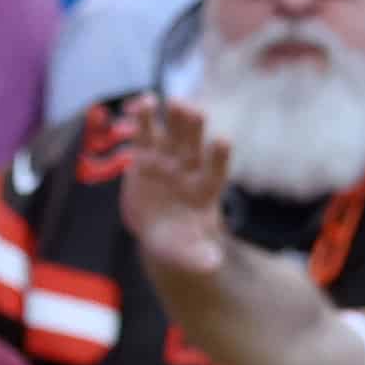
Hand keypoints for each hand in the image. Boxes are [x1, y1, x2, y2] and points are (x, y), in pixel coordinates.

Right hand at [119, 97, 230, 276]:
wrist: (160, 230)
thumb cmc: (180, 242)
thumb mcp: (189, 253)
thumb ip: (200, 256)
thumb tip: (211, 263)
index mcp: (205, 189)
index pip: (216, 169)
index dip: (218, 156)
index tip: (222, 140)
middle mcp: (189, 168)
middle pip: (194, 143)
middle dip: (194, 127)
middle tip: (193, 110)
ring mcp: (167, 158)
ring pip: (171, 132)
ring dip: (170, 116)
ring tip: (165, 100)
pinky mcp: (144, 155)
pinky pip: (144, 133)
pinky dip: (143, 118)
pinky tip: (142, 102)